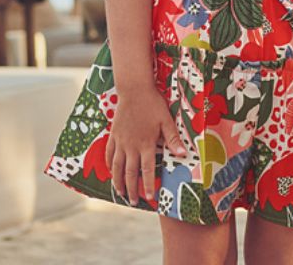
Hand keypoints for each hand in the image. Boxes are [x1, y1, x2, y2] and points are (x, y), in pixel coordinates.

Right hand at [105, 86, 186, 204]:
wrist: (134, 89)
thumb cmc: (153, 104)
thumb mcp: (166, 120)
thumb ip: (173, 138)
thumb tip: (183, 154)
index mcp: (146, 144)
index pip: (147, 170)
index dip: (148, 185)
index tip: (150, 198)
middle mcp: (131, 146)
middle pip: (130, 173)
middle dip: (131, 189)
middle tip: (133, 202)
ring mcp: (121, 141)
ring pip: (117, 167)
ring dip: (118, 181)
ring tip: (119, 193)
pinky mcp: (114, 135)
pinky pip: (109, 153)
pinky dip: (109, 165)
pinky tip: (111, 171)